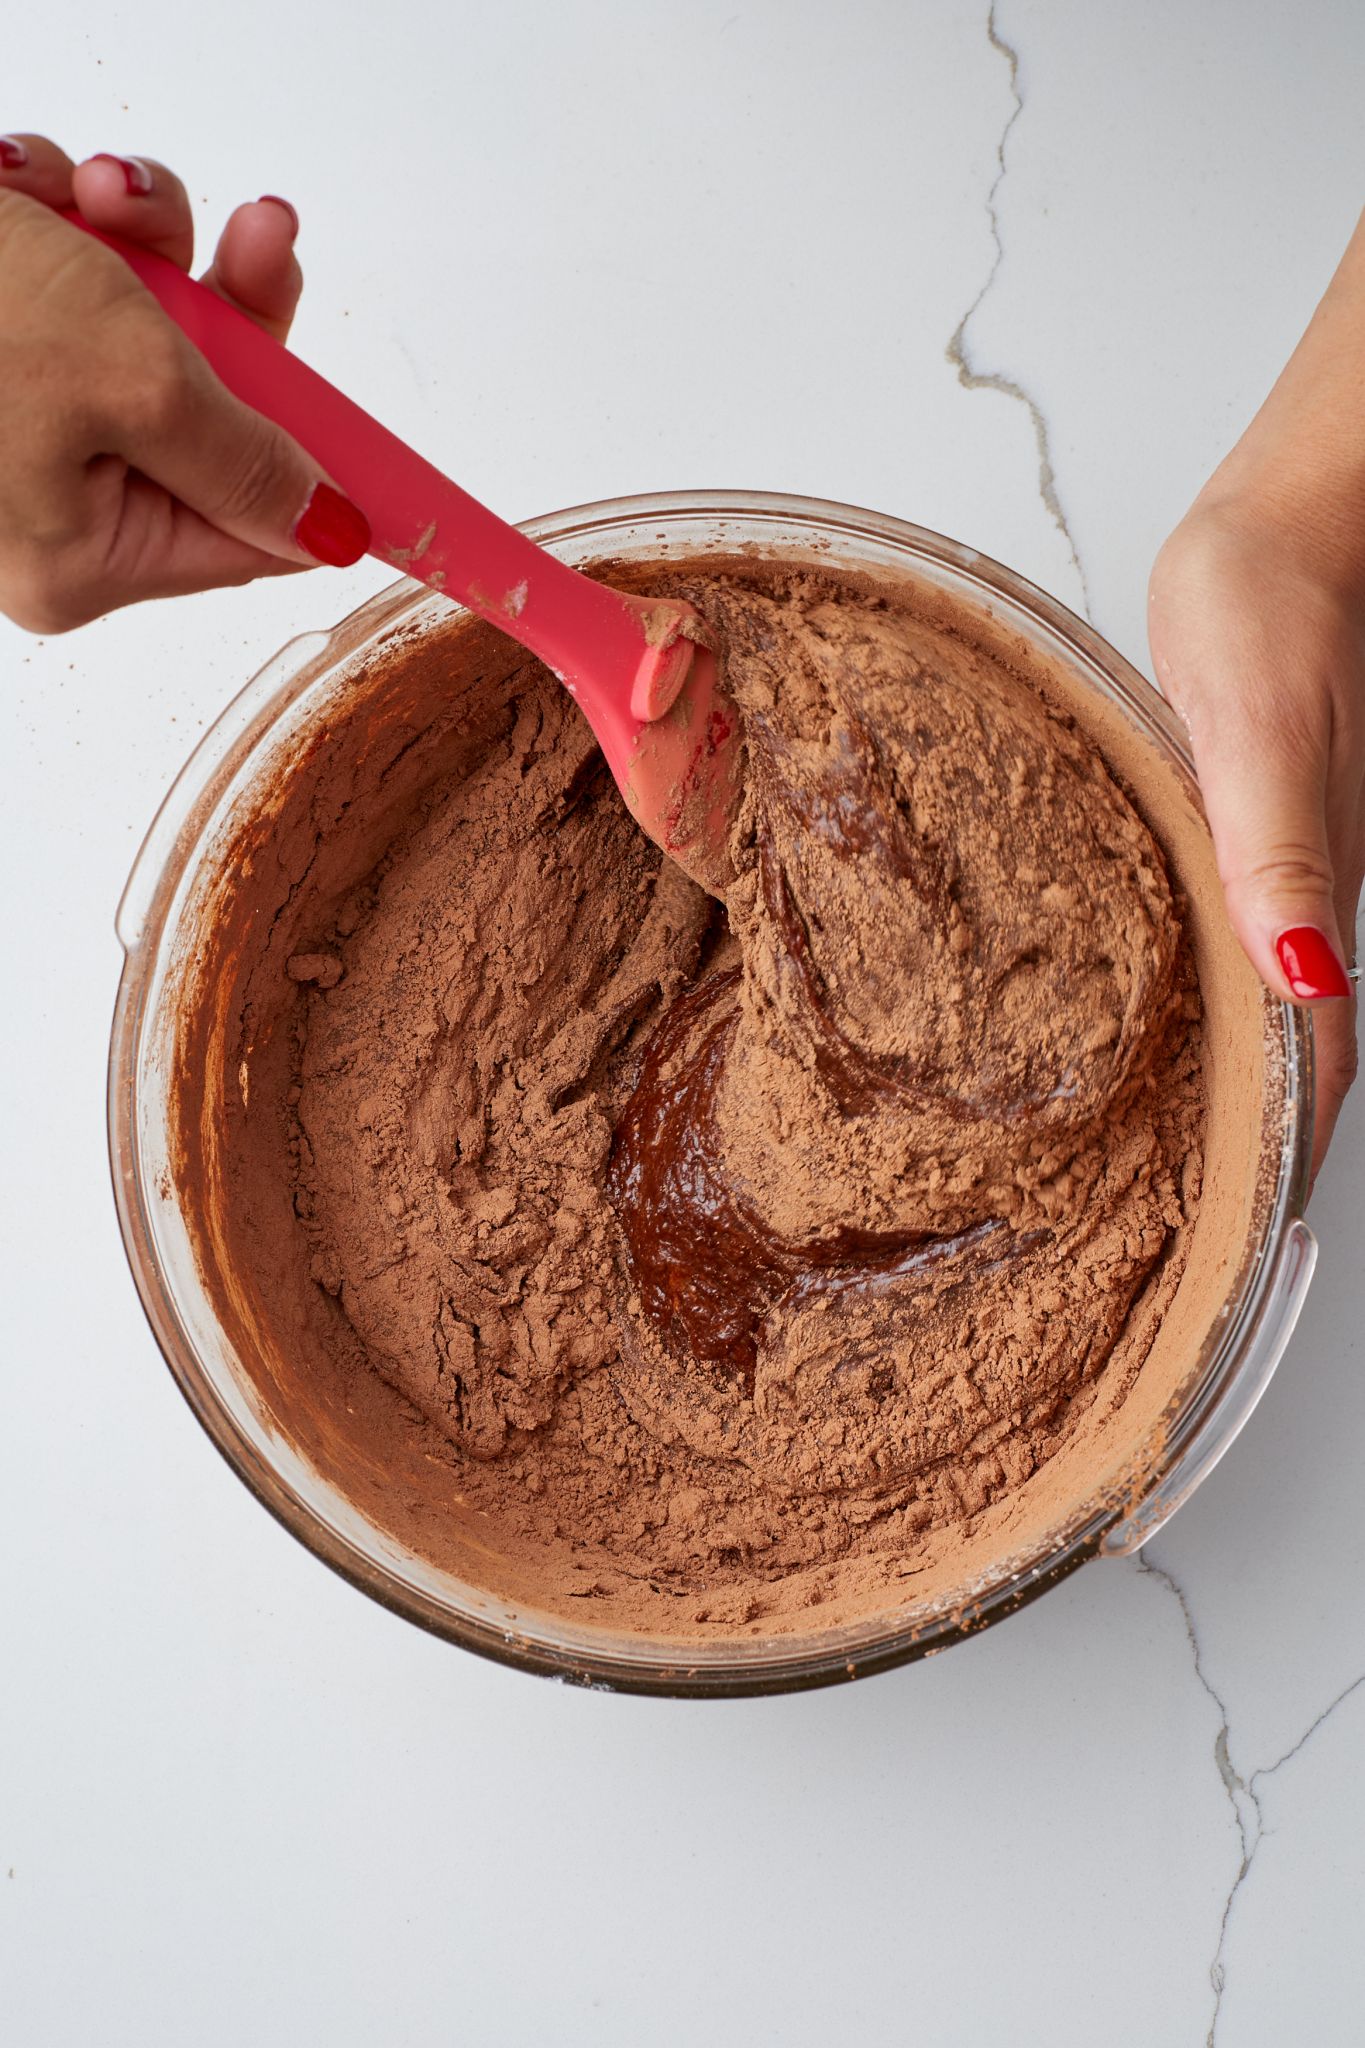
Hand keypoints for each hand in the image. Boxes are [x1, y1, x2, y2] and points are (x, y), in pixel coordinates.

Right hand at [0, 135, 369, 632]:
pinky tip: (34, 188)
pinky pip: (81, 285)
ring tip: (94, 194)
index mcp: (83, 560)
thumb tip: (329, 529)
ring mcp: (16, 425)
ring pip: (150, 331)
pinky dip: (72, 222)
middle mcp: (48, 508)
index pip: (250, 536)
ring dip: (145, 242)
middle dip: (229, 309)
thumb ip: (248, 460)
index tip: (385, 452)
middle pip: (212, 419)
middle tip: (255, 230)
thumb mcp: (137, 384)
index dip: (321, 475)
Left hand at [1150, 501, 1361, 1177]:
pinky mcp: (1259, 815)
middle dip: (1264, 1128)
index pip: (1322, 1047)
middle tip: (1200, 1208)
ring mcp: (1288, 852)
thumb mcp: (1261, 729)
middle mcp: (1311, 885)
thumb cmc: (1270, 601)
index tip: (1257, 1224)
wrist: (1292, 516)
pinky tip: (1171, 996)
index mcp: (1318, 884)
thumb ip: (1281, 854)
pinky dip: (1222, 985)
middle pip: (1306, 1036)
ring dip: (1241, 1061)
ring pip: (1276, 988)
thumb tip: (1306, 982)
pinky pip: (1249, 923)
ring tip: (1176, 1133)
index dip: (1294, 1143)